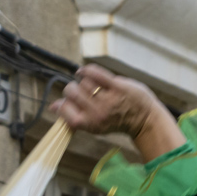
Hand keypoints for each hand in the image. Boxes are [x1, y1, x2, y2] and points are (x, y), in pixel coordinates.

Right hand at [54, 64, 184, 159]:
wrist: (144, 119)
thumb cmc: (116, 120)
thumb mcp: (93, 125)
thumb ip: (73, 117)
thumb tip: (52, 106)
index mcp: (88, 124)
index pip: (63, 108)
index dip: (63, 102)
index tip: (70, 102)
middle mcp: (97, 113)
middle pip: (71, 91)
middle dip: (73, 89)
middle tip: (82, 92)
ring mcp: (108, 99)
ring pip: (84, 82)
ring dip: (86, 82)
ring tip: (94, 87)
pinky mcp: (117, 87)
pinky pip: (95, 73)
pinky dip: (87, 69)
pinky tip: (86, 72)